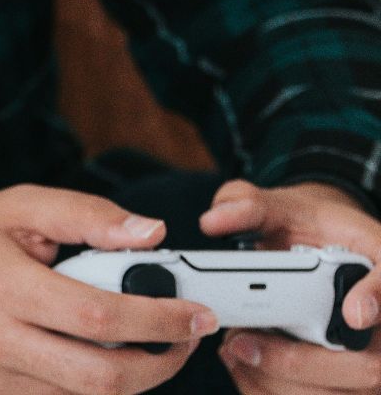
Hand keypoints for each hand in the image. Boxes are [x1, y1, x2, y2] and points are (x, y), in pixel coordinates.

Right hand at [0, 184, 217, 394]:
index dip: (159, 321)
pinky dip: (87, 390)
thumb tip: (150, 234)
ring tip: (139, 347)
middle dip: (160, 363)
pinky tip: (91, 362)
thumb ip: (86, 216)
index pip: (97, 317)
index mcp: (1, 284)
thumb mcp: (19, 207)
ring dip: (128, 379)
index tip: (196, 315)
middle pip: (102, 376)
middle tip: (181, 341)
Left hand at [200, 179, 380, 392]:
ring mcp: (373, 356)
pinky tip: (244, 367)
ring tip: (234, 351)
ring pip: (345, 393)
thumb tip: (215, 221)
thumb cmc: (307, 230)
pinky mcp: (350, 380)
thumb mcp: (281, 206)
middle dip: (300, 362)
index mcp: (380, 264)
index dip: (379, 297)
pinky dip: (272, 389)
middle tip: (242, 342)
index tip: (353, 312)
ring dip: (281, 382)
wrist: (319, 249)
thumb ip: (248, 204)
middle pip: (371, 364)